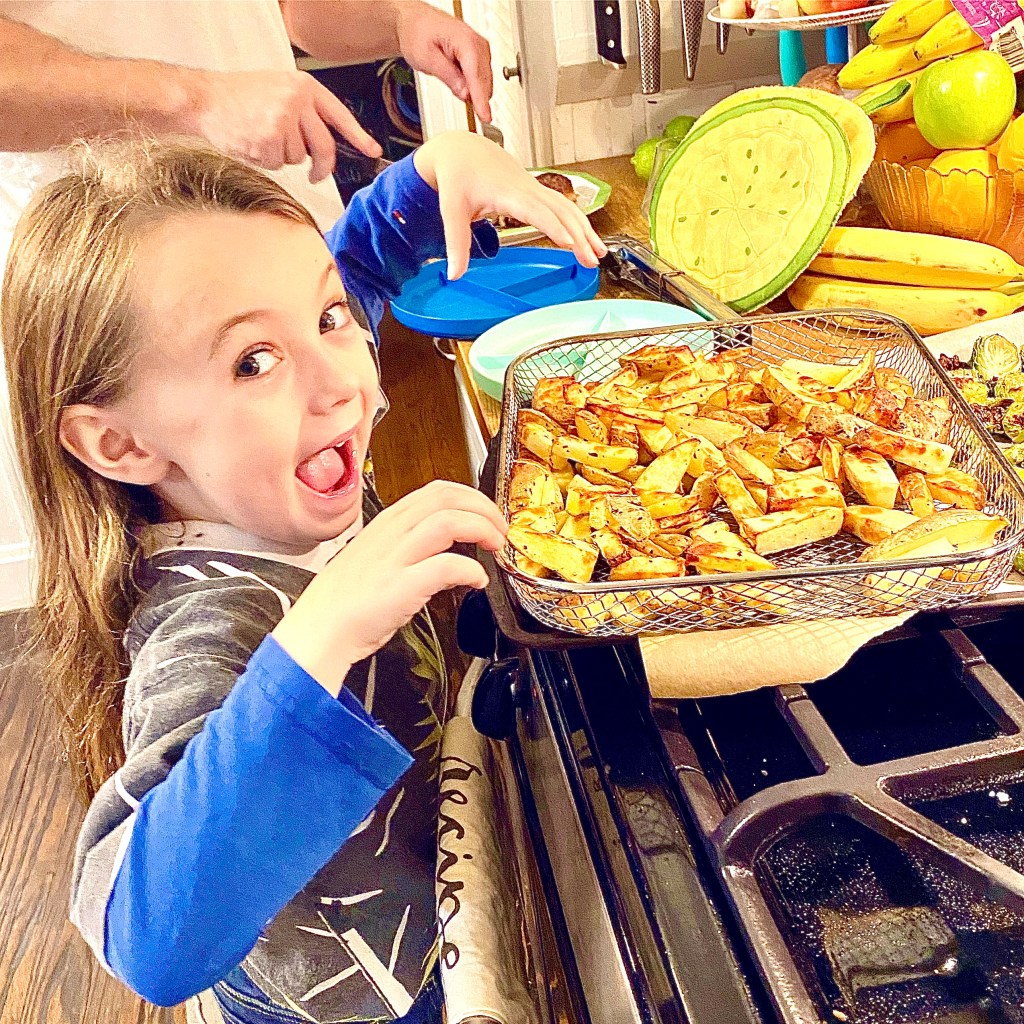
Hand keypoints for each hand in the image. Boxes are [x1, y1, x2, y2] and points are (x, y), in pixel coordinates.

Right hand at [188, 69, 381, 182]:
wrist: (204, 99)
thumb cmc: (238, 96)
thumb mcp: (279, 90)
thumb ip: (304, 112)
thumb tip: (324, 145)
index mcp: (304, 86)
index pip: (339, 115)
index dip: (358, 136)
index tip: (372, 150)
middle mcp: (297, 101)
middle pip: (324, 146)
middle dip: (323, 167)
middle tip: (316, 175)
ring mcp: (284, 119)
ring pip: (299, 157)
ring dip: (283, 156)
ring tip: (260, 136)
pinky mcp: (269, 139)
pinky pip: (278, 163)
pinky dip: (266, 160)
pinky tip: (251, 142)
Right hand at [271, 481, 506, 695]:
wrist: (320, 631)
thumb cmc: (346, 602)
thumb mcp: (378, 562)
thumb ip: (412, 552)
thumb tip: (449, 558)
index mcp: (386, 524)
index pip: (436, 491)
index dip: (471, 497)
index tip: (487, 513)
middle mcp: (391, 533)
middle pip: (447, 497)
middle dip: (484, 507)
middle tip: (501, 528)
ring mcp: (394, 557)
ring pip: (448, 521)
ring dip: (482, 528)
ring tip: (496, 546)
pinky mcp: (400, 586)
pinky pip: (446, 566)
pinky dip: (471, 570)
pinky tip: (477, 581)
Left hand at [397, 2, 493, 123]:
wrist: (415, 21)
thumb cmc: (417, 33)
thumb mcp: (426, 58)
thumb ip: (448, 76)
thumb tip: (465, 93)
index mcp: (465, 41)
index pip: (476, 76)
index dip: (481, 99)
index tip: (485, 116)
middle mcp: (477, 43)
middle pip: (484, 80)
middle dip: (478, 97)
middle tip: (469, 109)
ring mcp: (480, 49)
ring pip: (485, 80)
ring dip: (476, 92)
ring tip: (458, 90)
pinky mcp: (479, 55)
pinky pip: (481, 77)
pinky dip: (474, 86)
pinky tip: (463, 87)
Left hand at [414, 132, 607, 278]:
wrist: (462, 149)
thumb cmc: (458, 174)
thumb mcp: (450, 209)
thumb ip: (456, 242)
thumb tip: (454, 274)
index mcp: (506, 192)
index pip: (536, 210)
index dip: (554, 226)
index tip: (570, 243)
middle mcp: (526, 188)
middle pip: (560, 211)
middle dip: (579, 235)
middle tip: (591, 260)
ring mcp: (534, 188)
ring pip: (567, 207)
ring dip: (585, 229)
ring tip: (598, 253)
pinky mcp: (536, 191)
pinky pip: (563, 205)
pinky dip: (578, 221)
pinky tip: (586, 237)